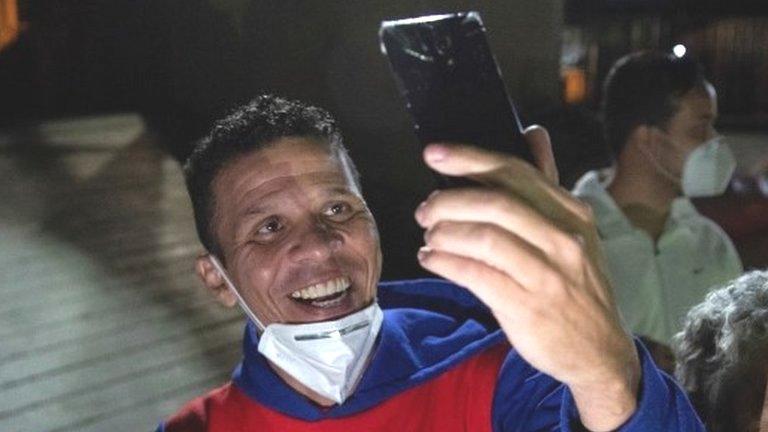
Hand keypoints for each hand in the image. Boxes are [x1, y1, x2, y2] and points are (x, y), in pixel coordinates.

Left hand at [414, 126, 639, 430]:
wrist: (598, 349)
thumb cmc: (576, 284)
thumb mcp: (573, 230)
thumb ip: (546, 183)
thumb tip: (534, 133)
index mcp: (571, 212)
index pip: (515, 173)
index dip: (470, 159)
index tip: (433, 154)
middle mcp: (563, 238)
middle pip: (495, 203)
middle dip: (449, 201)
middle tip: (424, 210)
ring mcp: (547, 273)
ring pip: (484, 238)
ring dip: (444, 234)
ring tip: (429, 237)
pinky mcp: (527, 305)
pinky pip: (476, 275)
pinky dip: (445, 263)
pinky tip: (432, 259)